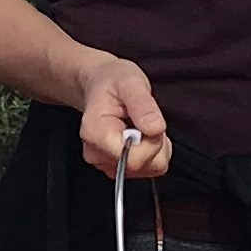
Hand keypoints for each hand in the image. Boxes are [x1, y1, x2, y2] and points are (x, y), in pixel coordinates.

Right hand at [77, 54, 169, 178]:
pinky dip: (151, 153)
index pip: (133, 159)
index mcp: (95, 133)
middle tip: (146, 120)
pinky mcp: (114, 167)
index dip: (151, 143)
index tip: (149, 121)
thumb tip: (155, 128)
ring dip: (155, 148)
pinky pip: (146, 169)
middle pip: (140, 165)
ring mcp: (104, 163)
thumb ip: (143, 105)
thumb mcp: (131, 82)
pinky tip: (141, 135)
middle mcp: (96, 153)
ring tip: (142, 125)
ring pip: (147, 169)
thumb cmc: (113, 81)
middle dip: (155, 143)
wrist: (100, 84)